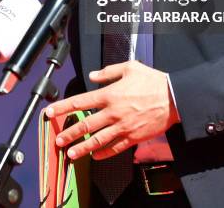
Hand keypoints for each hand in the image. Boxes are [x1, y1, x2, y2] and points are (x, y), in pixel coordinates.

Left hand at [45, 60, 179, 159]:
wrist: (174, 98)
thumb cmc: (153, 81)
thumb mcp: (130, 67)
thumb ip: (108, 71)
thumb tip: (93, 75)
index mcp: (109, 94)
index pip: (79, 101)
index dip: (62, 107)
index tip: (50, 112)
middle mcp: (113, 112)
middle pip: (85, 125)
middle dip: (68, 134)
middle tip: (58, 140)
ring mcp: (122, 127)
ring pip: (97, 140)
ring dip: (81, 148)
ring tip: (71, 154)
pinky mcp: (133, 137)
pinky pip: (115, 147)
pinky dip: (103, 153)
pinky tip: (95, 156)